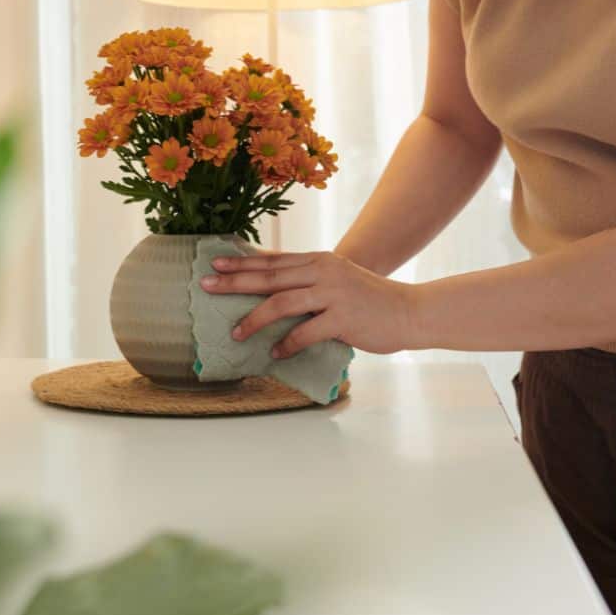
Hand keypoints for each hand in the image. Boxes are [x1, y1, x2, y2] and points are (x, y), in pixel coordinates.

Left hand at [199, 251, 419, 355]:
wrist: (410, 311)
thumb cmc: (369, 301)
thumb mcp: (336, 281)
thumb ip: (308, 281)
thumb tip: (272, 290)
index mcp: (318, 261)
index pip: (272, 260)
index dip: (242, 262)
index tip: (214, 263)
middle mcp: (323, 271)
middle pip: (269, 276)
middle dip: (234, 281)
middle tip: (206, 285)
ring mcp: (333, 294)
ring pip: (282, 302)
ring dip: (255, 318)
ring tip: (236, 333)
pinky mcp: (343, 318)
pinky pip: (305, 332)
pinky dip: (287, 344)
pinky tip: (275, 353)